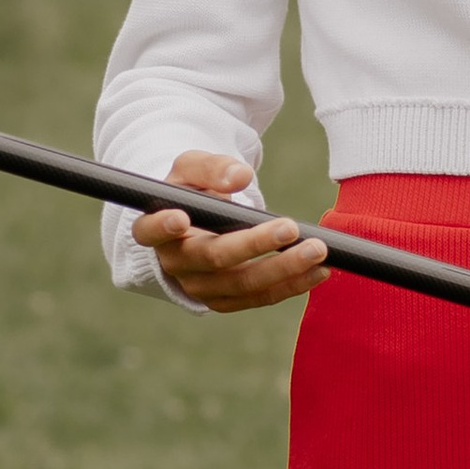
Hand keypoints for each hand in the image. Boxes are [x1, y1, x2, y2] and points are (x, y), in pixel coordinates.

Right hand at [131, 151, 328, 315]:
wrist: (196, 221)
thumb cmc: (192, 190)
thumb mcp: (193, 168)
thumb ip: (212, 168)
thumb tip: (240, 177)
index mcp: (155, 229)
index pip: (151, 231)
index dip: (163, 226)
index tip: (181, 218)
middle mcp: (175, 263)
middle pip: (213, 258)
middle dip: (254, 245)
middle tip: (291, 228)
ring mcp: (200, 287)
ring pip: (242, 284)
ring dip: (283, 269)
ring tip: (318, 251)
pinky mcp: (226, 300)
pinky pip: (260, 297)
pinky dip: (291, 285)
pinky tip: (318, 271)